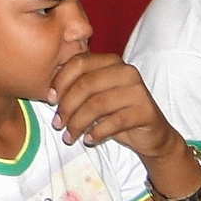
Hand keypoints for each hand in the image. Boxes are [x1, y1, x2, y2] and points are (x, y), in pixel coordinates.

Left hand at [46, 50, 180, 160]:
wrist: (151, 134)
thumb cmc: (116, 113)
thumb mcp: (95, 97)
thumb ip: (77, 88)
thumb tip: (49, 93)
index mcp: (111, 61)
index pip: (79, 62)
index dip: (61, 81)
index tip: (50, 100)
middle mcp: (126, 71)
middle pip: (86, 84)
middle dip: (67, 106)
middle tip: (57, 124)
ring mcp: (137, 90)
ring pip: (97, 105)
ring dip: (78, 123)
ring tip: (69, 136)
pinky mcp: (145, 111)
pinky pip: (113, 122)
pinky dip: (97, 132)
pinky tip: (89, 140)